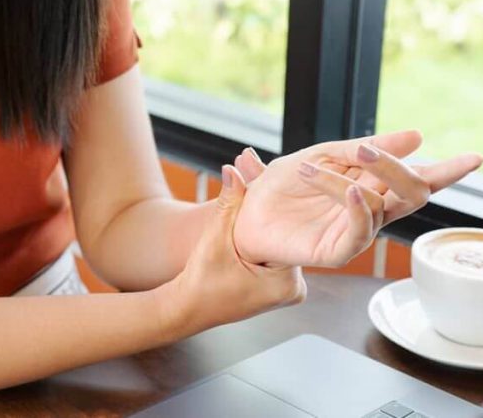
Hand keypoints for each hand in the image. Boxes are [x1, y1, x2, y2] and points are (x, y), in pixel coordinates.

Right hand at [160, 165, 304, 336]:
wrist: (188, 310)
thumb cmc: (201, 285)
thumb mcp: (215, 241)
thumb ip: (228, 205)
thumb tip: (233, 171)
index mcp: (287, 283)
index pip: (289, 233)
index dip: (277, 204)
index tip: (271, 179)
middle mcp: (294, 289)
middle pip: (286, 237)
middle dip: (272, 209)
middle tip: (260, 173)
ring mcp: (287, 289)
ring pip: (280, 244)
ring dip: (268, 222)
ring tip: (258, 185)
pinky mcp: (278, 287)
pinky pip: (275, 253)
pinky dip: (264, 236)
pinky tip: (255, 209)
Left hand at [232, 130, 482, 266]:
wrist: (246, 214)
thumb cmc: (283, 186)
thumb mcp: (324, 155)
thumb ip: (366, 149)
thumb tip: (417, 136)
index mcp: (372, 185)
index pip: (417, 179)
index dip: (447, 171)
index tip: (475, 157)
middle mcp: (371, 209)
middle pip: (412, 191)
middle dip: (402, 168)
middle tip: (368, 150)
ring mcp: (356, 231)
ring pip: (385, 205)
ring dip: (364, 178)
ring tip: (328, 163)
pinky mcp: (336, 250)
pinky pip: (360, 233)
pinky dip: (359, 209)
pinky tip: (353, 191)